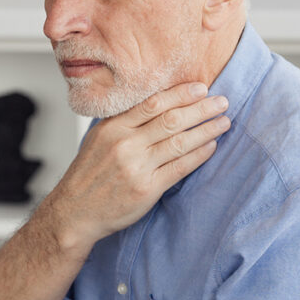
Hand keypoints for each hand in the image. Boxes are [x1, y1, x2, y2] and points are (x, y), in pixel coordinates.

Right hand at [43, 82, 230, 249]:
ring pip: (180, 142)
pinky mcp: (147, 189)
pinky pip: (180, 168)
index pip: (153, 103)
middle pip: (171, 119)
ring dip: (206, 130)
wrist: (75, 211)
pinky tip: (211, 146)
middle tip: (221, 101)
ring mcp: (137, 167)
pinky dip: (199, 155)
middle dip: (201, 108)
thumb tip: (160, 104)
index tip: (201, 88)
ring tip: (224, 122)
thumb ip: (126, 122)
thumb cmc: (89, 174)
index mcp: (113, 127)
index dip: (181, 93)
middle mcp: (125, 144)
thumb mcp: (99, 138)